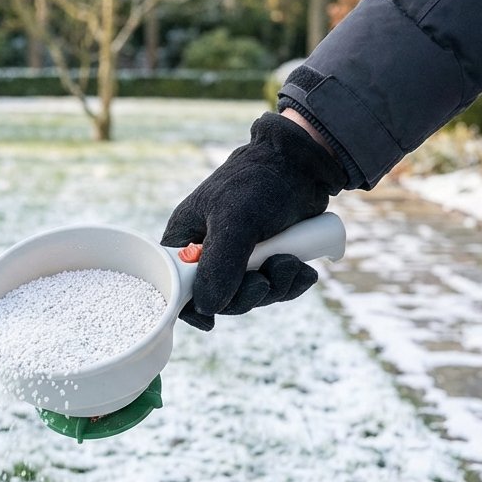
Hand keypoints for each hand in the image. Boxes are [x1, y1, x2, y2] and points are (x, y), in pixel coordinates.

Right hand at [160, 111, 345, 330]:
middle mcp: (209, 251)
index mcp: (186, 238)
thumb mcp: (235, 221)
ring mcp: (240, 257)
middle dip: (248, 295)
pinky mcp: (268, 258)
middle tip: (266, 281)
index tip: (212, 318)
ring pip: (251, 296)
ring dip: (276, 286)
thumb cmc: (259, 181)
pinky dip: (291, 283)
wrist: (305, 163)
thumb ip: (219, 265)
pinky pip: (275, 288)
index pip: (176, 286)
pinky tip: (303, 269)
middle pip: (218, 299)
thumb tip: (209, 307)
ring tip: (291, 262)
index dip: (192, 306)